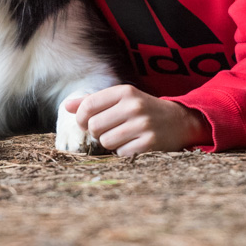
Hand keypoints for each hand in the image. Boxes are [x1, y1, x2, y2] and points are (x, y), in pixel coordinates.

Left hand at [63, 85, 209, 156]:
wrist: (179, 121)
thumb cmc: (143, 110)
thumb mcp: (121, 99)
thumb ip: (93, 101)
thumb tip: (66, 106)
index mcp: (125, 91)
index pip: (88, 105)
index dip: (82, 118)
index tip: (87, 123)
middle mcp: (134, 105)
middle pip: (95, 126)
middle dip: (98, 133)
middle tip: (109, 130)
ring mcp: (143, 124)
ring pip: (106, 142)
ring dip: (111, 144)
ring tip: (123, 137)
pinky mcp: (149, 143)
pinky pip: (121, 154)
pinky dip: (124, 152)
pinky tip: (134, 145)